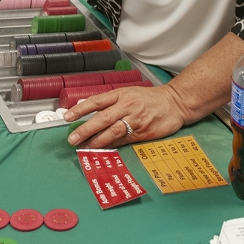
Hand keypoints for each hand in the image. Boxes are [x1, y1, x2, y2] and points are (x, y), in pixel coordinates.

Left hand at [64, 84, 187, 148]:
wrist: (176, 102)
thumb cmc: (150, 99)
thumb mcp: (129, 94)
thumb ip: (112, 103)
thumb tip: (91, 113)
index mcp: (121, 94)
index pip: (96, 101)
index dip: (80, 109)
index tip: (67, 117)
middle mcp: (127, 106)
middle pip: (101, 118)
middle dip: (85, 130)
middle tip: (73, 139)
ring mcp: (135, 120)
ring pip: (112, 132)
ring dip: (97, 141)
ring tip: (85, 147)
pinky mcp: (143, 133)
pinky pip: (124, 140)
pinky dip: (112, 146)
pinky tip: (103, 149)